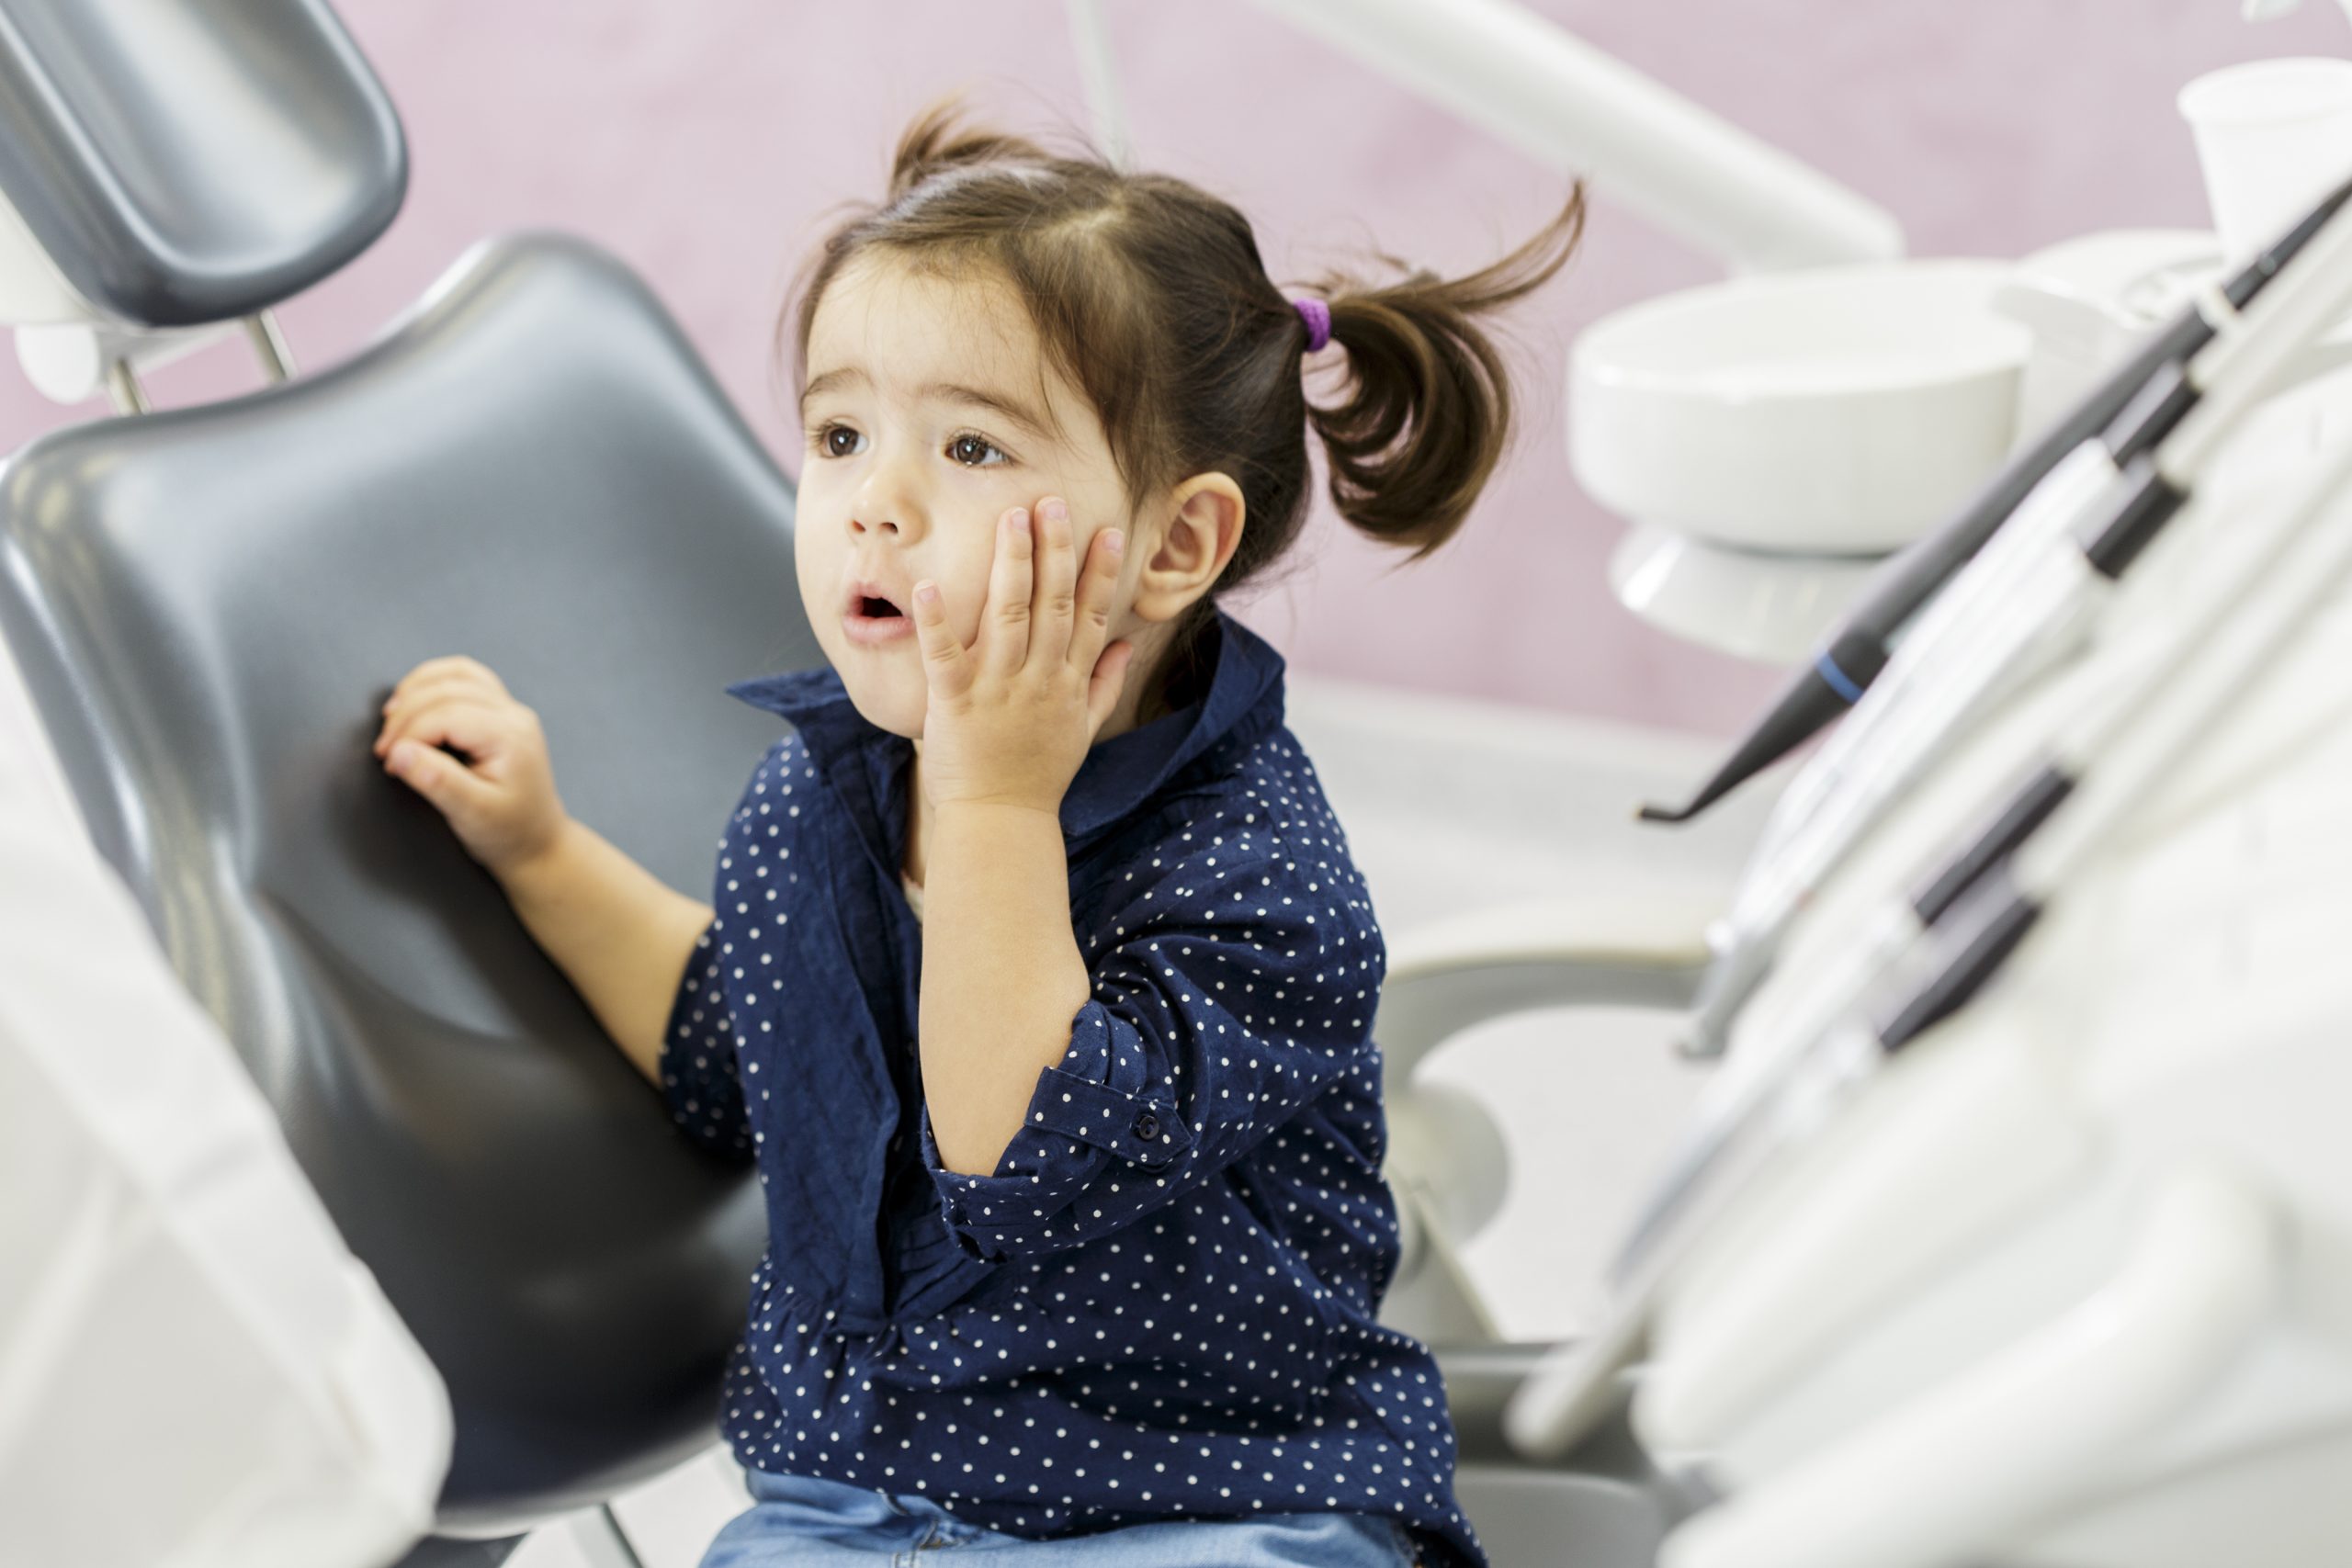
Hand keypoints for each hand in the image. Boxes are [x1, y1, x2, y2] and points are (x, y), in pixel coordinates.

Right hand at [373, 656, 568, 877]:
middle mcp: (514, 715)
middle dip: (407, 714)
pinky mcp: (501, 712)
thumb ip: (436, 781)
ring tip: (391, 718)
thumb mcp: (471, 814)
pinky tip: (414, 700)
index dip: (410, 733)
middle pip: (449, 690)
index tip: (389, 761)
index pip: (448, 715)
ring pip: (458, 674)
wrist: (537, 843)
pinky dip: (435, 682)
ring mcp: (510, 710)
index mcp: (511, 737)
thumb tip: (399, 752)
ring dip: (418, 690)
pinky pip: (467, 678)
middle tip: (385, 749)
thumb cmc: (508, 831)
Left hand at [910, 495, 1133, 816]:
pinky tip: (928, 585)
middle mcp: (1039, 680)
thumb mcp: (1083, 730)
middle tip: (1053, 503)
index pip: (1092, 617)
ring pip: (1008, 617)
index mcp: (1068, 683)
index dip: (1101, 573)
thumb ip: (1105, 683)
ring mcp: (997, 690)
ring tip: (1012, 520)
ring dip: (1011, 566)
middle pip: (1054, 605)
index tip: (1107, 531)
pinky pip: (944, 656)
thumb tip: (1130, 645)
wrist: (1000, 820)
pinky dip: (937, 621)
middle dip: (1056, 551)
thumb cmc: (1039, 775)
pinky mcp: (954, 703)